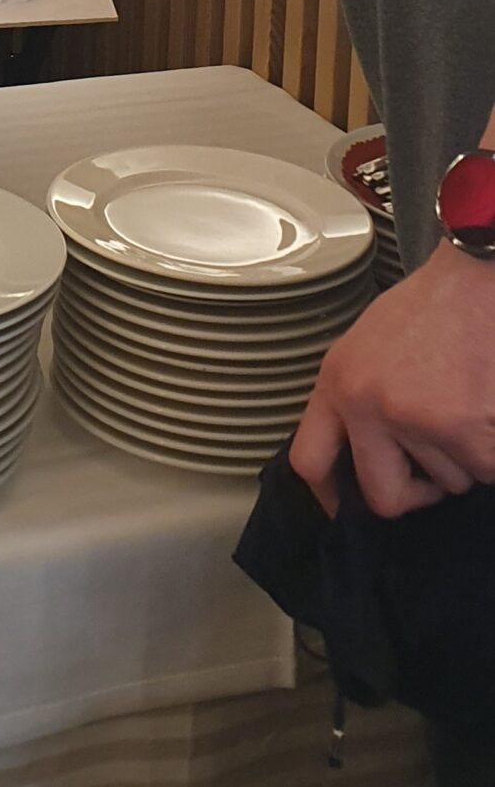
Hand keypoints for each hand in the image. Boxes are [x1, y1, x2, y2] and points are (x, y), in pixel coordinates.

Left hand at [289, 243, 494, 517]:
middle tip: (435, 464)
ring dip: (464, 457)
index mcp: (338, 381)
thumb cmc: (434, 307)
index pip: (309, 460)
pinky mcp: (461, 429)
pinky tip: (486, 407)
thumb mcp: (369, 343)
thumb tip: (361, 453)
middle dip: (415, 493)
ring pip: (447, 482)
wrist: (477, 277)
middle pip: (383, 496)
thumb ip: (358, 396)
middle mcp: (367, 405)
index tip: (344, 509)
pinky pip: (483, 470)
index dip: (329, 498)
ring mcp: (414, 420)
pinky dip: (491, 450)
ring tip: (466, 401)